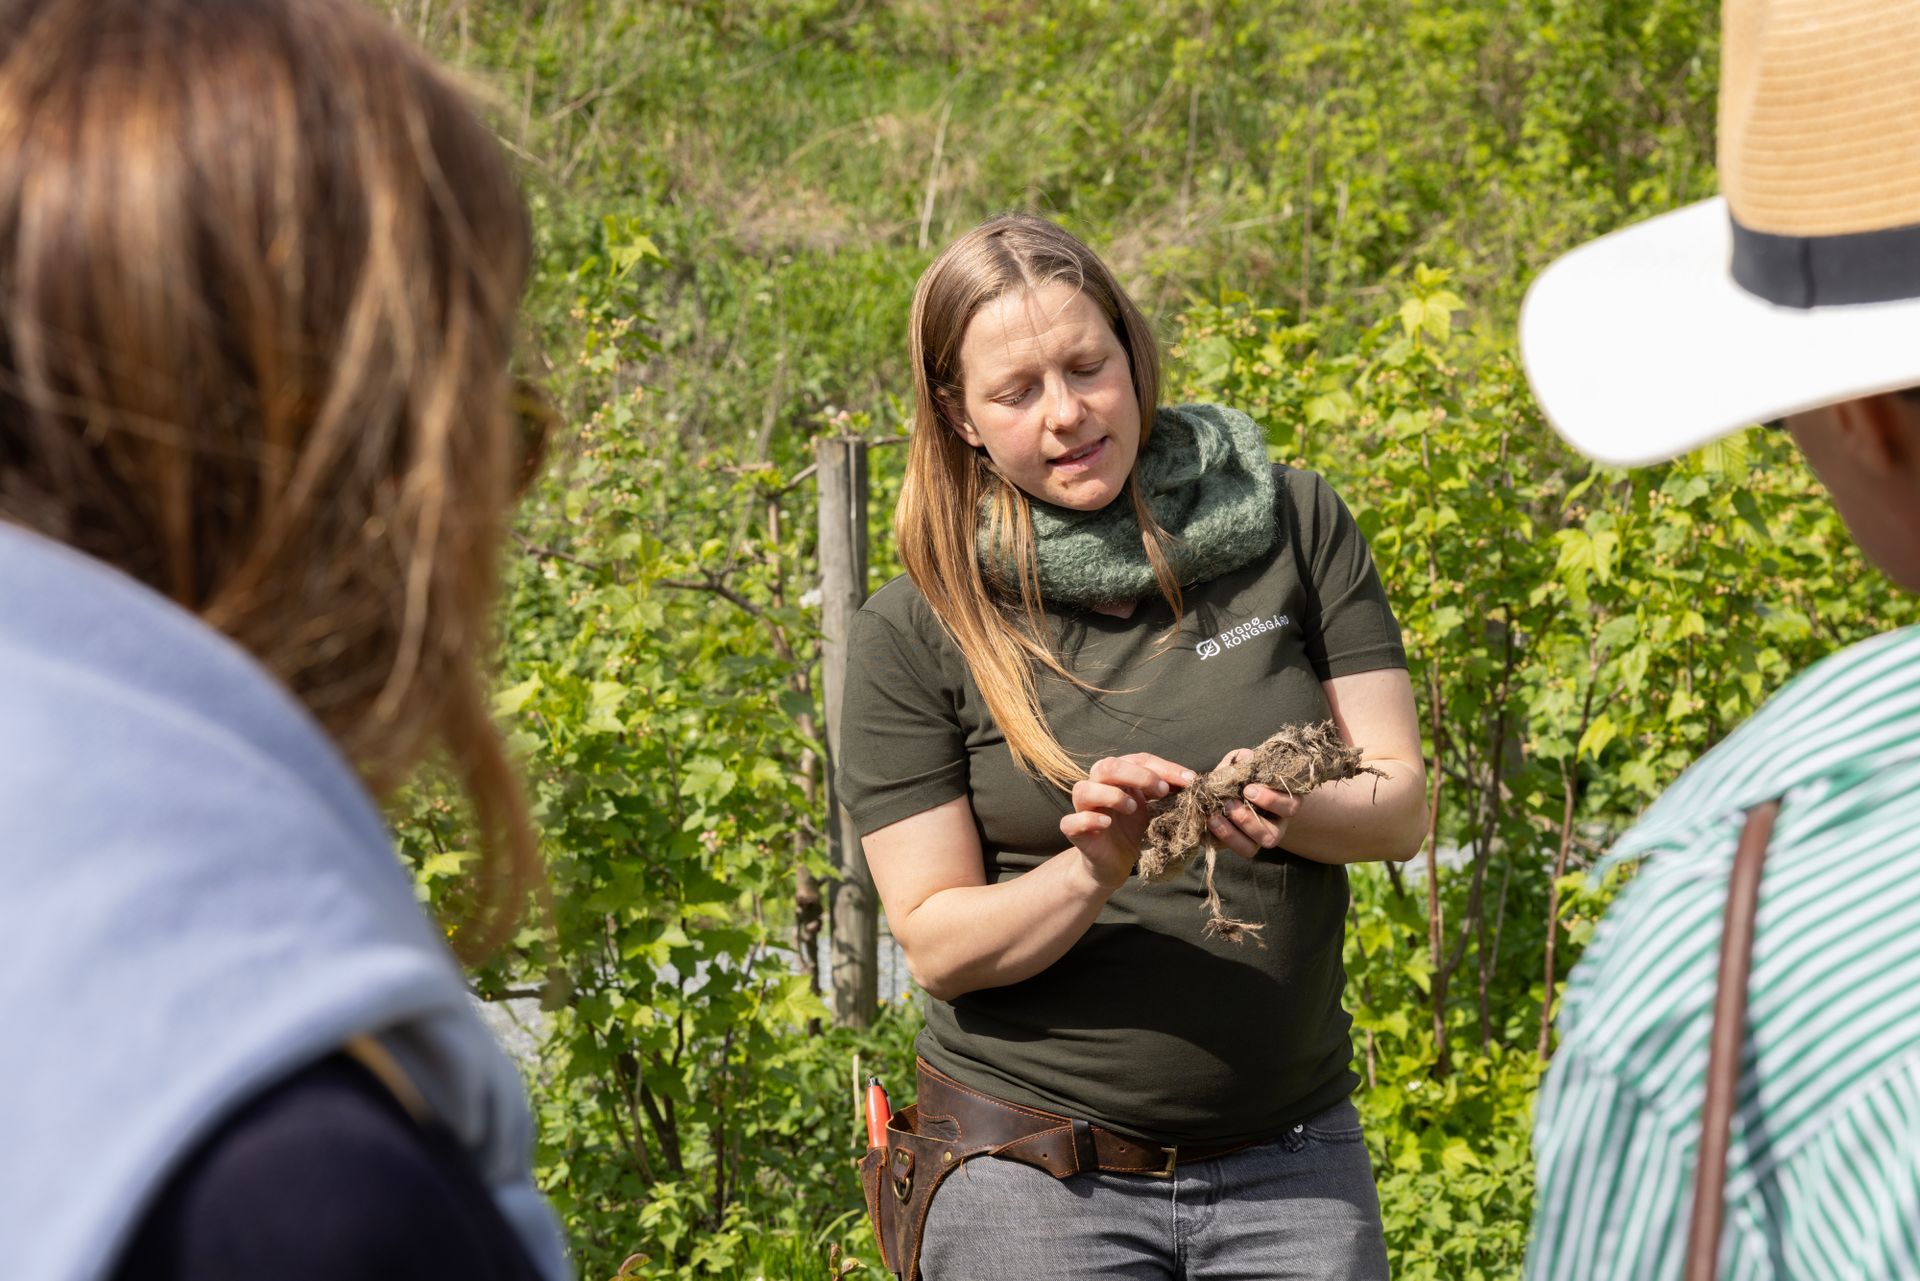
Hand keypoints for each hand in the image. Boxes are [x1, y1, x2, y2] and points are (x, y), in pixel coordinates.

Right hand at [1059, 753, 1196, 890]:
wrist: (1114, 864)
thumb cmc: (1134, 830)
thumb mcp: (1156, 809)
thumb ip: (1168, 793)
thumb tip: (1192, 781)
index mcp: (1118, 776)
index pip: (1138, 760)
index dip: (1164, 767)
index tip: (1190, 780)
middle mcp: (1097, 786)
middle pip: (1107, 766)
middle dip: (1138, 775)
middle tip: (1162, 791)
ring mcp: (1082, 808)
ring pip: (1083, 789)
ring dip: (1111, 795)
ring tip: (1133, 808)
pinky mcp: (1074, 831)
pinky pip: (1071, 821)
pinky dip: (1089, 820)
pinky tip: (1106, 824)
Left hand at [1205, 747, 1300, 859]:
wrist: (1226, 789)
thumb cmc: (1243, 774)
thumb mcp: (1243, 762)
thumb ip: (1244, 760)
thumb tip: (1246, 759)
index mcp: (1285, 802)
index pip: (1291, 806)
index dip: (1271, 800)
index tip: (1247, 789)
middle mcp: (1276, 825)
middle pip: (1272, 836)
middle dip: (1248, 820)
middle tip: (1229, 803)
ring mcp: (1258, 839)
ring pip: (1252, 849)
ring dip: (1231, 834)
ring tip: (1214, 815)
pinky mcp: (1240, 845)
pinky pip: (1235, 849)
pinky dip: (1220, 837)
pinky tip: (1209, 821)